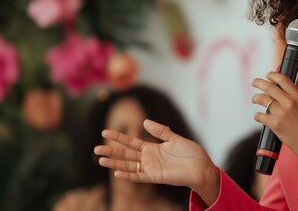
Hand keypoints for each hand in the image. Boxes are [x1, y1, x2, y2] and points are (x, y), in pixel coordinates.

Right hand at [94, 119, 218, 203]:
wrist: (202, 166)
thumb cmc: (191, 153)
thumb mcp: (175, 138)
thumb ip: (160, 131)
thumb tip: (144, 122)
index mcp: (153, 148)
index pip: (131, 142)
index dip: (118, 137)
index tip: (104, 132)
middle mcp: (149, 158)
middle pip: (125, 154)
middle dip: (111, 151)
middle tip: (95, 148)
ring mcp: (151, 168)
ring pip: (128, 165)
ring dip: (114, 164)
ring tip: (100, 160)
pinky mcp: (155, 177)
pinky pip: (138, 177)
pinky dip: (128, 175)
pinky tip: (117, 173)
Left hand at [252, 72, 297, 165]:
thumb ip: (296, 98)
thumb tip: (286, 93)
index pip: (282, 79)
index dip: (273, 75)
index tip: (268, 75)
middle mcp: (289, 102)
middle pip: (268, 86)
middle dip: (258, 82)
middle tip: (254, 82)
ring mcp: (281, 113)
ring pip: (262, 99)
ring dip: (256, 98)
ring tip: (255, 99)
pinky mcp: (275, 124)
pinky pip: (260, 116)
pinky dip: (257, 116)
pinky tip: (258, 116)